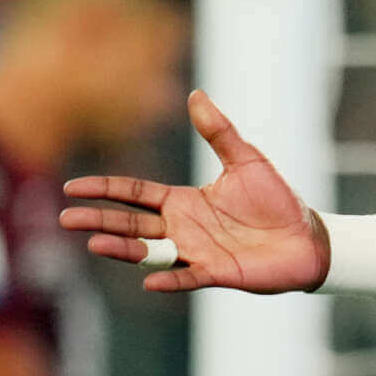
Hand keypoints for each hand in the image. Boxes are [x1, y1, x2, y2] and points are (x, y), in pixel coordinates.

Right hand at [60, 90, 330, 291]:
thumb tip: (196, 94)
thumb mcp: (246, 160)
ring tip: (95, 244)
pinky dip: (170, 279)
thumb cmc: (277, 200)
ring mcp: (198, 252)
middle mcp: (184, 228)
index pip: (134, 194)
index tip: (72, 187)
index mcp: (184, 201)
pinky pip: (188, 278)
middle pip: (131, 223)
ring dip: (124, 248)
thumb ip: (218, 132)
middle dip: (100, 220)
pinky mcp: (218, 273)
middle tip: (66, 218)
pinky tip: (149, 280)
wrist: (308, 237)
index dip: (104, 189)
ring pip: (151, 251)